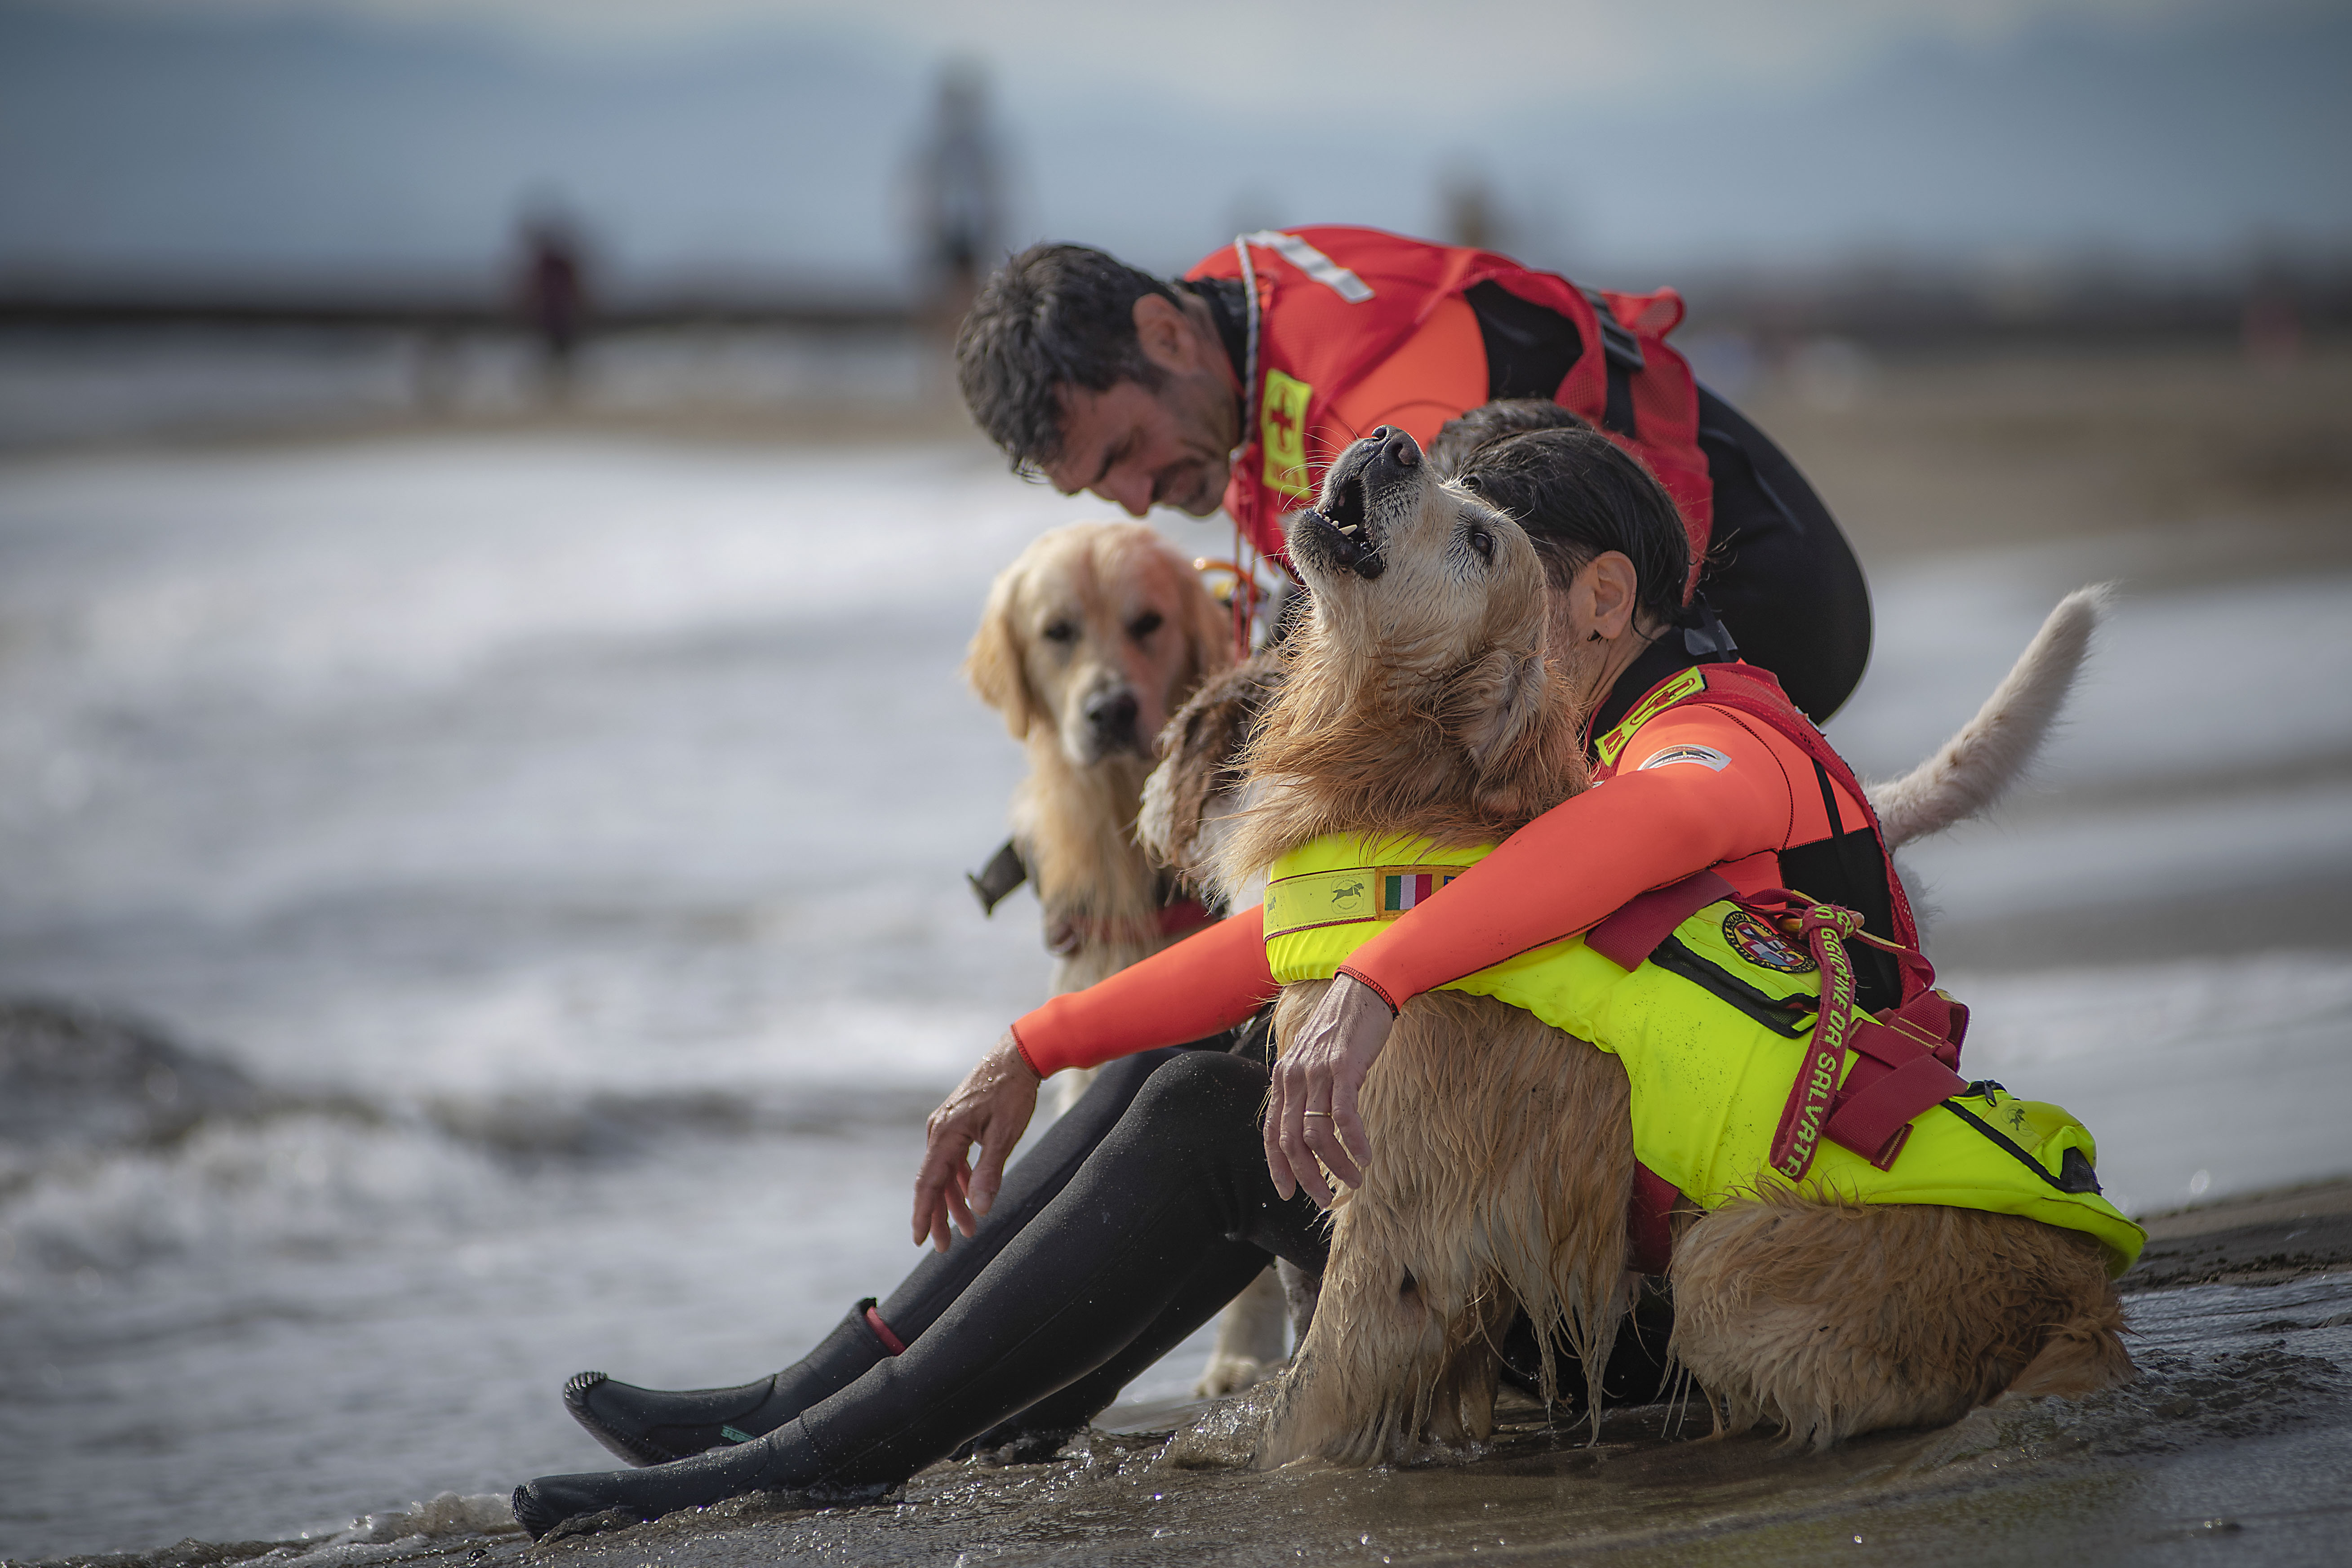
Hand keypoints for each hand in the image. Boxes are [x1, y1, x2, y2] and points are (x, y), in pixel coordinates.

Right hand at [912, 1032, 1039, 1252]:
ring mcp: (946, 1125)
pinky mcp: (956, 1122)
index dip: (923, 1214)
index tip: (920, 1240)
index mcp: (946, 1133)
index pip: (929, 1182)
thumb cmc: (1013, 1091)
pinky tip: (970, 1196)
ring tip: (967, 1230)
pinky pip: (952, 1159)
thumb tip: (979, 1208)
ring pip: (943, 1172)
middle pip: (932, 1181)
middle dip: (937, 1216)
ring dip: (953, 1201)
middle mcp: (939, 1129)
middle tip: (944, 1247)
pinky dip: (960, 1180)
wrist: (1018, 1054)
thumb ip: (990, 1172)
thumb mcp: (1005, 1134)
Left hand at [1264, 975, 1394, 1208]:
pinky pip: (1344, 1116)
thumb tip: (1311, 1127)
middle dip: (1307, 1177)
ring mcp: (1317, 1072)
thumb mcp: (1314, 1060)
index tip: (1287, 1193)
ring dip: (1336, 1165)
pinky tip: (1365, 1157)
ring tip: (1354, 1180)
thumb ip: (1306, 1089)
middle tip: (1325, 1199)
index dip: (1277, 1166)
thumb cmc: (1343, 1029)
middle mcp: (1294, 1076)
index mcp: (1283, 1077)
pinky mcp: (1344, 1067)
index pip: (1272, 1131)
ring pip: (1317, 1134)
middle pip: (1291, 1141)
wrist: (1363, 988)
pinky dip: (1354, 1142)